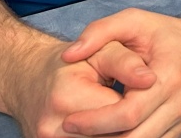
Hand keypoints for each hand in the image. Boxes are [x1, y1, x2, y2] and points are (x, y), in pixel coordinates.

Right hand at [5, 36, 155, 137]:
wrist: (30, 79)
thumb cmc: (73, 62)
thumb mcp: (102, 51)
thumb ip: (126, 62)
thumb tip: (150, 79)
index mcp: (66, 97)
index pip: (120, 113)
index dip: (139, 103)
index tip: (147, 93)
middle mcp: (52, 127)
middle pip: (113, 137)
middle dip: (130, 123)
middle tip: (141, 108)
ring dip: (120, 133)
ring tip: (127, 116)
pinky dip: (107, 137)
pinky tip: (113, 127)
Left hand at [57, 7, 180, 137]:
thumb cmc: (166, 35)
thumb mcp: (134, 21)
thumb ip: (100, 31)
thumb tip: (69, 55)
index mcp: (168, 78)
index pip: (128, 113)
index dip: (95, 122)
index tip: (69, 120)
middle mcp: (177, 106)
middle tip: (70, 130)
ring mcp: (179, 122)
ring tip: (84, 135)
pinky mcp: (177, 132)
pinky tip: (105, 135)